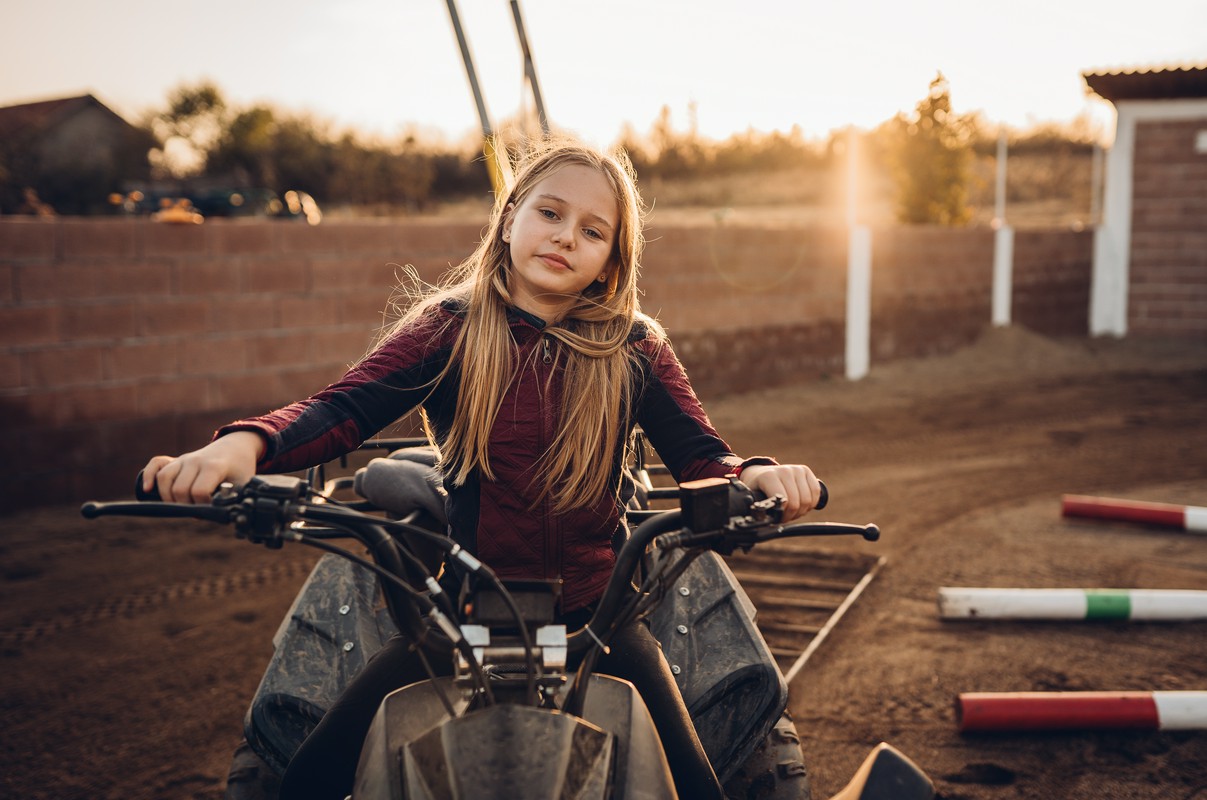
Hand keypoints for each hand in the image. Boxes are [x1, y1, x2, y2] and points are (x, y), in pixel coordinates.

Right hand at [142, 431, 265, 503]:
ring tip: (182, 505)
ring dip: (169, 498)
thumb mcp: (243, 484)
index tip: (211, 508)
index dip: (203, 506)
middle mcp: (195, 461)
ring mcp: (184, 459)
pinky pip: (156, 464)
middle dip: (187, 505)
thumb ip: (234, 501)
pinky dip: (149, 476)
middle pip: (179, 490)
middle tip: (198, 508)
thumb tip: (223, 517)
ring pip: (165, 479)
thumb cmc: (240, 469)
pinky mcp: (176, 460)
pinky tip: (147, 489)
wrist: (236, 447)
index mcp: (214, 467)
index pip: (199, 492)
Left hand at [739, 463, 820, 521]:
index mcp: (769, 477)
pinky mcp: (805, 470)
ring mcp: (796, 469)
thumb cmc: (757, 489)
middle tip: (786, 517)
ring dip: (802, 510)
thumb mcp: (754, 500)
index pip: (785, 502)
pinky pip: (816, 491)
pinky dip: (812, 503)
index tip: (778, 519)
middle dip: (793, 515)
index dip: (784, 516)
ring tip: (792, 511)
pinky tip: (802, 505)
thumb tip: (765, 523)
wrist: (759, 474)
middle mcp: (784, 470)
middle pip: (798, 503)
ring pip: (808, 499)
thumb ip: (759, 512)